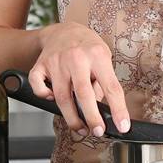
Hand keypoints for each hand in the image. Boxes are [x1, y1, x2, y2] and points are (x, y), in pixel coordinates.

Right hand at [29, 22, 129, 137]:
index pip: (111, 87)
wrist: (64, 30)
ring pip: (62, 97)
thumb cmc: (88, 46)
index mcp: (98, 56)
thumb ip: (102, 81)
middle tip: (97, 132)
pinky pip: (39, 88)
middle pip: (84, 94)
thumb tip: (100, 107)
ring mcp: (57, 62)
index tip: (122, 126)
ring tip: (80, 128)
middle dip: (92, 118)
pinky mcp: (40, 66)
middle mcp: (77, 58)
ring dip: (71, 117)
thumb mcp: (104, 58)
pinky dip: (45, 97)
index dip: (118, 109)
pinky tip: (53, 99)